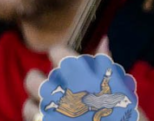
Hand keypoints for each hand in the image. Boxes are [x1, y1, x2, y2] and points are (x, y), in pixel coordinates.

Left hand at [22, 40, 147, 120]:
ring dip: (38, 103)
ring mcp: (50, 112)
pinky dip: (38, 117)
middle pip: (33, 79)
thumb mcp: (119, 87)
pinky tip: (50, 117)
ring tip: (52, 107)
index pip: (56, 52)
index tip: (67, 66)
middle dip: (42, 82)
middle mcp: (58, 91)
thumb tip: (102, 40)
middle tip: (56, 90)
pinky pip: (31, 117)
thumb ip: (104, 62)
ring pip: (28, 104)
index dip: (61, 57)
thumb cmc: (125, 113)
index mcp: (77, 75)